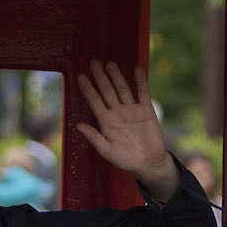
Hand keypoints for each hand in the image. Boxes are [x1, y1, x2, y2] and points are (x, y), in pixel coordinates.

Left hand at [75, 61, 181, 200]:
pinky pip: (142, 92)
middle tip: (93, 63)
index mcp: (106, 122)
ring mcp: (132, 110)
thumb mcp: (107, 151)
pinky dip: (140, 81)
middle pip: (107, 91)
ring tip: (109, 63)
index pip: (95, 101)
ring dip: (116, 76)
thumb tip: (78, 125)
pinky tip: (136, 70)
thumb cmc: (126, 160)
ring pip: (122, 89)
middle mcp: (117, 112)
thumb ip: (94, 137)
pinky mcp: (146, 110)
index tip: (80, 77)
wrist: (149, 163)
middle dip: (100, 77)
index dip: (88, 89)